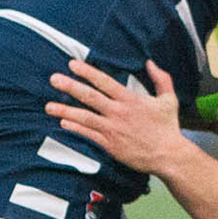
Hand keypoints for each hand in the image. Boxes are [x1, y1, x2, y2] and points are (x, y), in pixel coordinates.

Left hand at [47, 58, 187, 174]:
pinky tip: (63, 123)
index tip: (72, 64)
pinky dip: (75, 128)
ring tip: (48, 106)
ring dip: (65, 111)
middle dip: (70, 86)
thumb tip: (150, 62)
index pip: (104, 82)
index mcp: (130, 100)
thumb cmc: (168, 127)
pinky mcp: (110, 145)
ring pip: (84, 117)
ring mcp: (113, 129)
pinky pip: (88, 135)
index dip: (87, 72)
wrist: (169, 155)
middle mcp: (118, 113)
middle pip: (89, 97)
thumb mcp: (168, 99)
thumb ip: (160, 78)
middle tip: (53, 79)